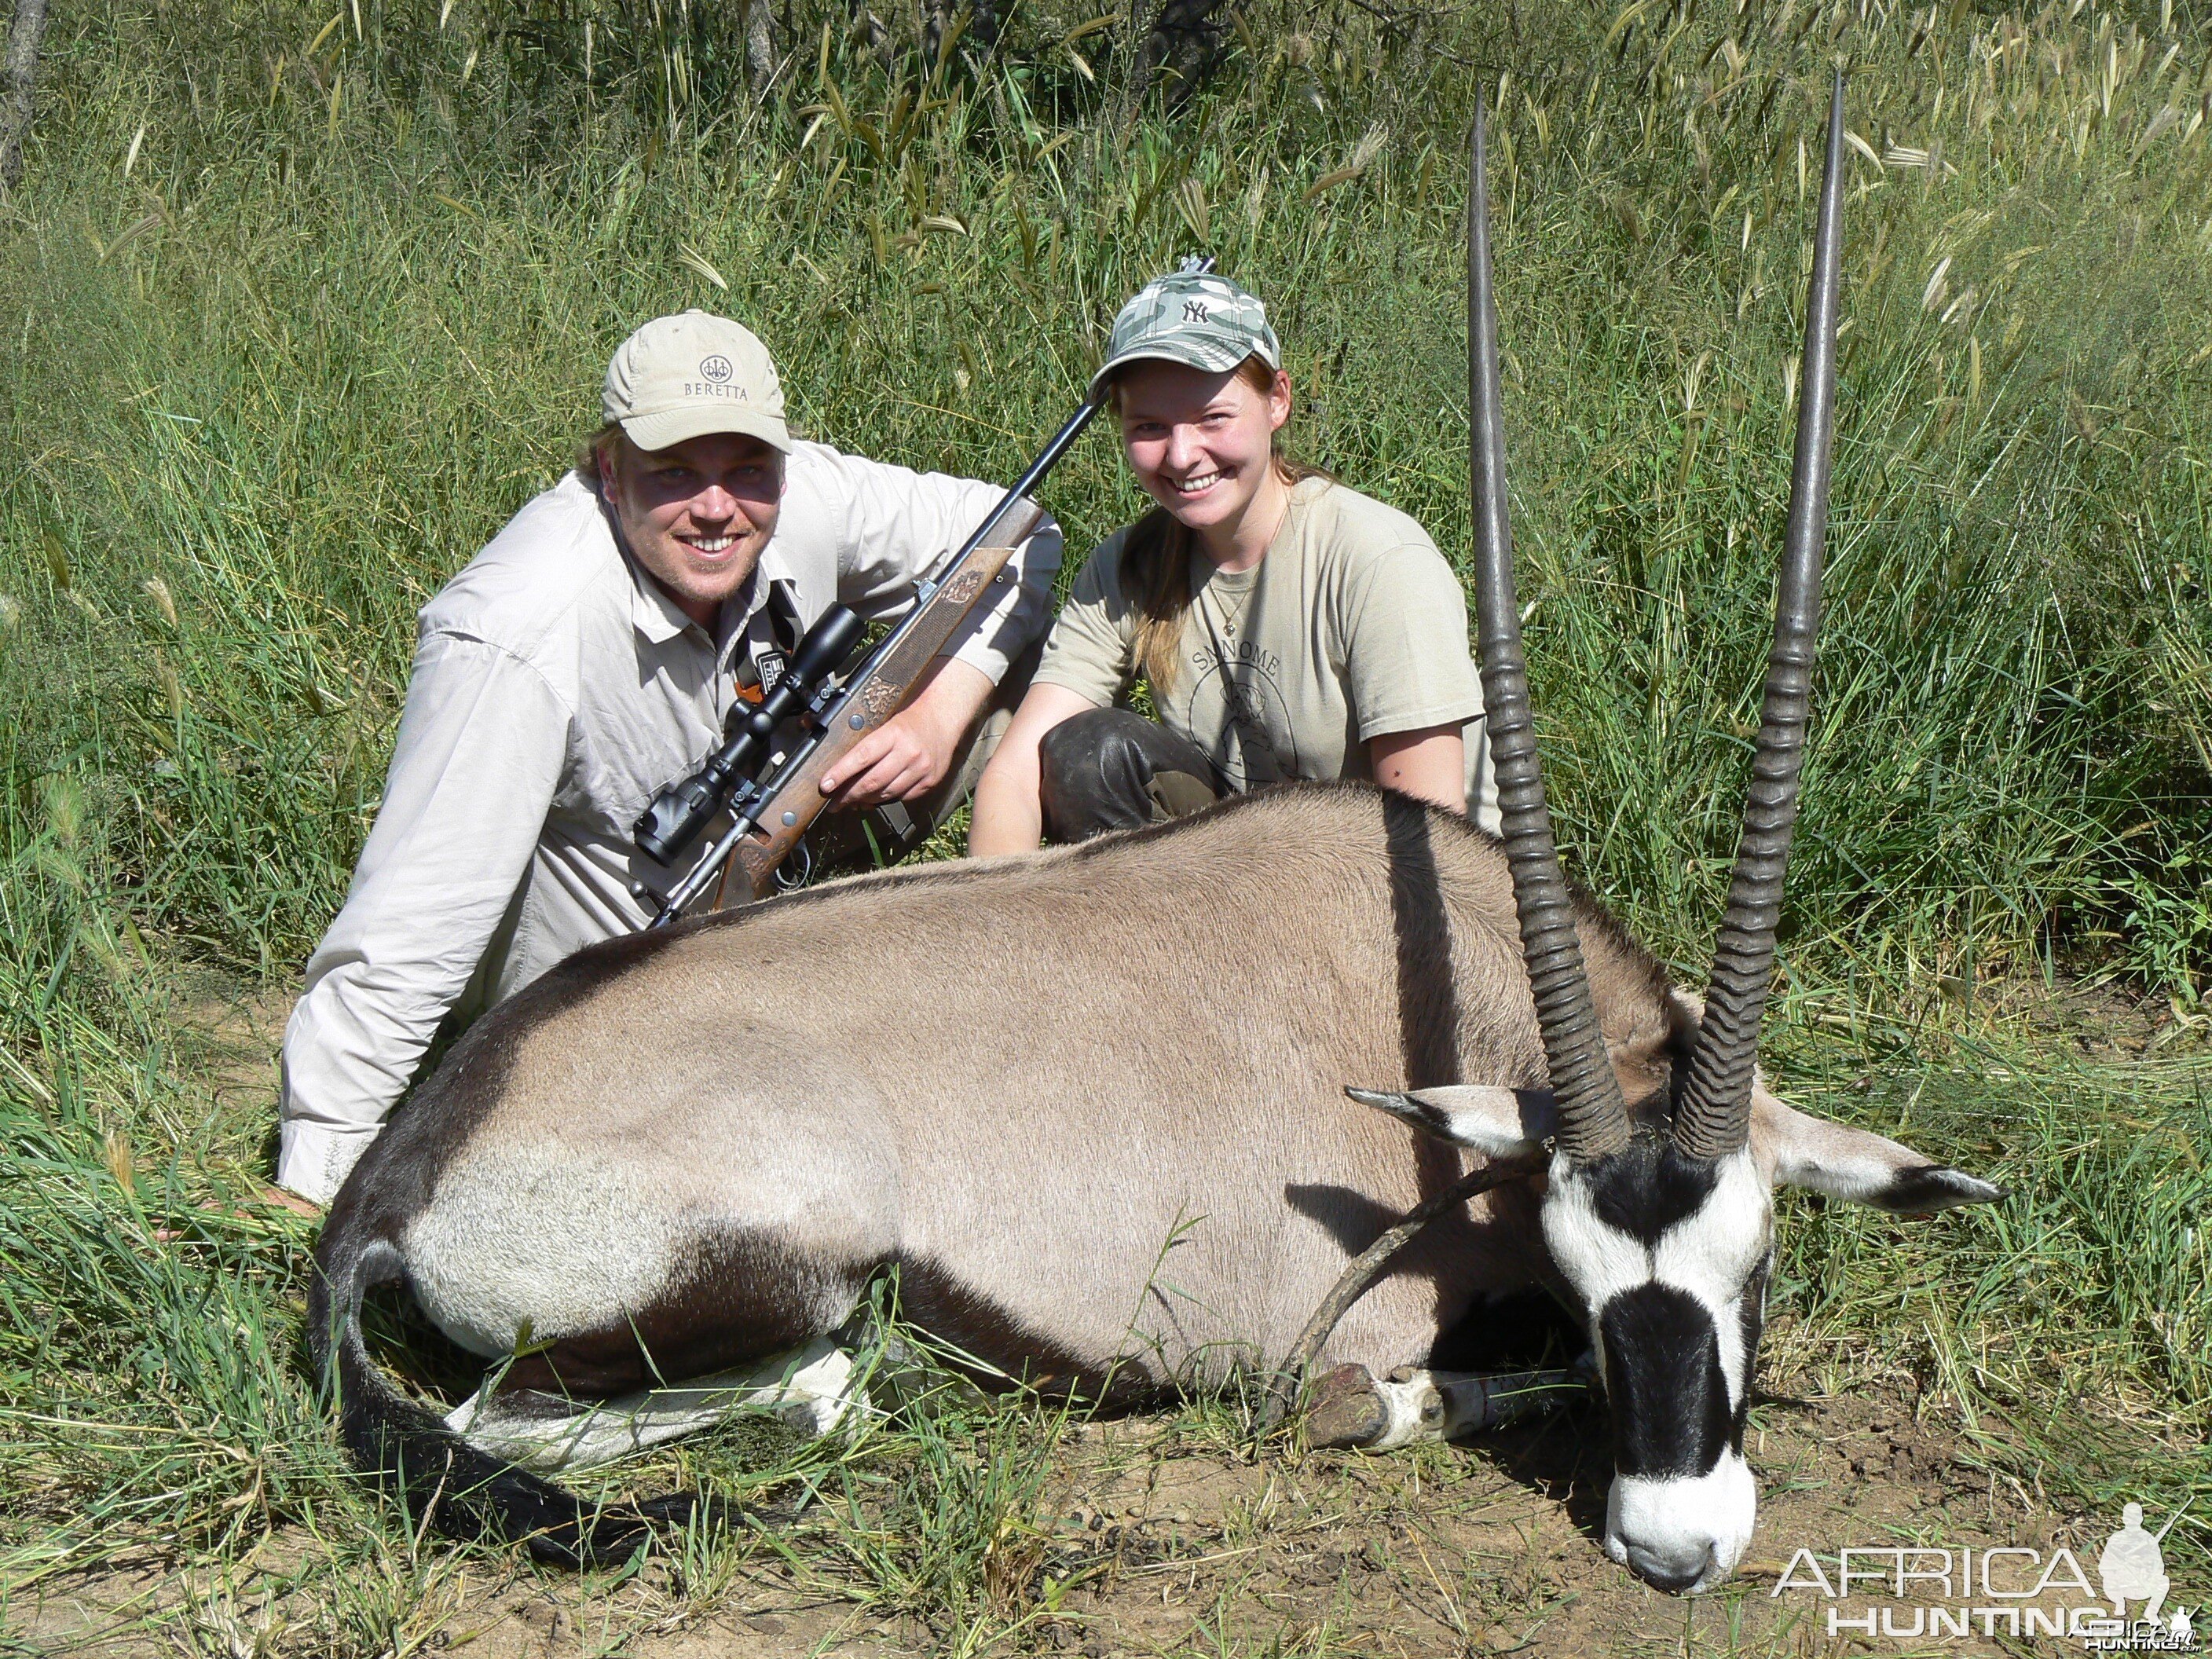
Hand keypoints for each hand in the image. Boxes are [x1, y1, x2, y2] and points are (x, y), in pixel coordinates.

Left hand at [818, 659, 994, 808]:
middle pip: (872, 781)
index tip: (825, 786)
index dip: (841, 774)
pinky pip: (901, 797)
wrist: (943, 719)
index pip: (861, 757)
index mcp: (893, 733)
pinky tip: (874, 799)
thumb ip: (855, 733)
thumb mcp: (883, 718)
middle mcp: (908, 752)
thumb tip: (808, 725)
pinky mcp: (929, 782)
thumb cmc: (907, 719)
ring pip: (885, 794)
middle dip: (848, 795)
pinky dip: (884, 800)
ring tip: (851, 802)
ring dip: (864, 800)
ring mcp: (921, 769)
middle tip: (833, 803)